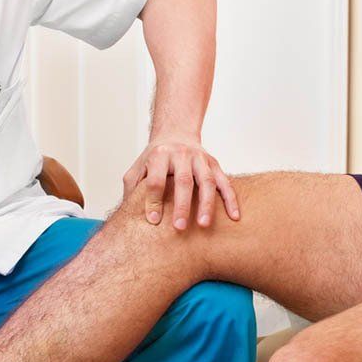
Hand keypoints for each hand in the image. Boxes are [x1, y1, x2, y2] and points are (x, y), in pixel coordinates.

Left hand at [123, 137, 239, 229]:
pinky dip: (230, 199)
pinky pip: (225, 182)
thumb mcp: (138, 167)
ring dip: (206, 204)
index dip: (153, 200)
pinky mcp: (214, 164)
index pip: (156, 180)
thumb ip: (132, 188)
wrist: (176, 134)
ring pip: (206, 181)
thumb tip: (127, 214)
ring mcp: (200, 159)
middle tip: (179, 227)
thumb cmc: (155, 158)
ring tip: (204, 225)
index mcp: (159, 155)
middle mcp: (181, 154)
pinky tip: (234, 216)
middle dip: (182, 205)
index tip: (153, 221)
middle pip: (182, 180)